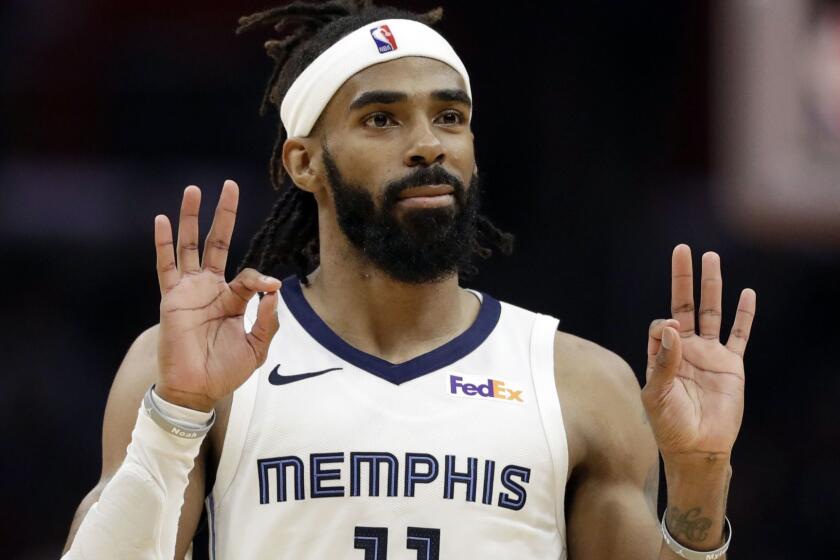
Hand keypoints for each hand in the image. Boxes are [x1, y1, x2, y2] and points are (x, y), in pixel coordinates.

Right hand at [153, 180, 280, 410]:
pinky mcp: (172, 298)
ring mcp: (189, 291)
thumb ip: (268, 321)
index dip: (260, 278)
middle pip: (217, 242)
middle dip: (223, 215)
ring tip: (194, 190)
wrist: (197, 390)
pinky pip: (166, 266)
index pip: (248, 276)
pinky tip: (163, 220)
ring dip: (191, 218)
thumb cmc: (225, 371)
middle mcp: (210, 289)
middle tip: (230, 186)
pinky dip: (164, 243)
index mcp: (231, 300)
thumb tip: (274, 291)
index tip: (271, 287)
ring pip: (189, 246)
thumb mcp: (257, 347)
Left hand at [641, 244, 755, 463]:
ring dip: (712, 286)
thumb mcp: (656, 393)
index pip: (661, 325)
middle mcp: (686, 349)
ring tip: (711, 257)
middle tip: (682, 250)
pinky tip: (747, 294)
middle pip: (685, 304)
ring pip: (712, 312)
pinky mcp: (731, 364)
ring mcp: (710, 354)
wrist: (697, 447)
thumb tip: (670, 325)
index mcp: (663, 354)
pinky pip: (739, 334)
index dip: (665, 324)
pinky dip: (744, 315)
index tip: (671, 331)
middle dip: (683, 278)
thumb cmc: (669, 423)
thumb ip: (663, 361)